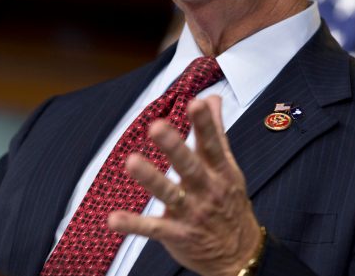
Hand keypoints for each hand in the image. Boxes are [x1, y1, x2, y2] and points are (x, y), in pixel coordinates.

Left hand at [107, 96, 262, 275]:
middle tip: (157, 127)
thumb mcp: (229, 168)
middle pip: (190, 166)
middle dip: (174, 147)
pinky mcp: (177, 234)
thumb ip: (216, 133)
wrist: (240, 254)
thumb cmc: (231, 204)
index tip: (196, 103)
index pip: (212, 144)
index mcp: (220, 171)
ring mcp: (192, 213)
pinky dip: (133, 224)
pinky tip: (113, 219)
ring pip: (170, 194)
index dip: (204, 124)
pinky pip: (153, 228)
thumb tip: (211, 100)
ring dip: (151, 178)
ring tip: (131, 162)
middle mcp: (207, 190)